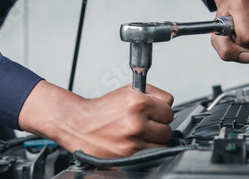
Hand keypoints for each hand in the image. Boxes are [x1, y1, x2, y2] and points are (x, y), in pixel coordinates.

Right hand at [18, 81, 173, 157]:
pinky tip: (133, 143)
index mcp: (138, 103)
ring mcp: (132, 143)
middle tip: (145, 124)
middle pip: (168, 129)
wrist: (78, 125)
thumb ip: (151, 93)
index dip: (161, 110)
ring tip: (138, 134)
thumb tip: (168, 102)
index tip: (154, 112)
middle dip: (158, 126)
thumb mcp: (127, 91)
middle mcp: (136, 124)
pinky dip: (144, 150)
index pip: (169, 108)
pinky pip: (150, 156)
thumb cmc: (101, 110)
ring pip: (162, 145)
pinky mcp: (128, 158)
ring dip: (153, 140)